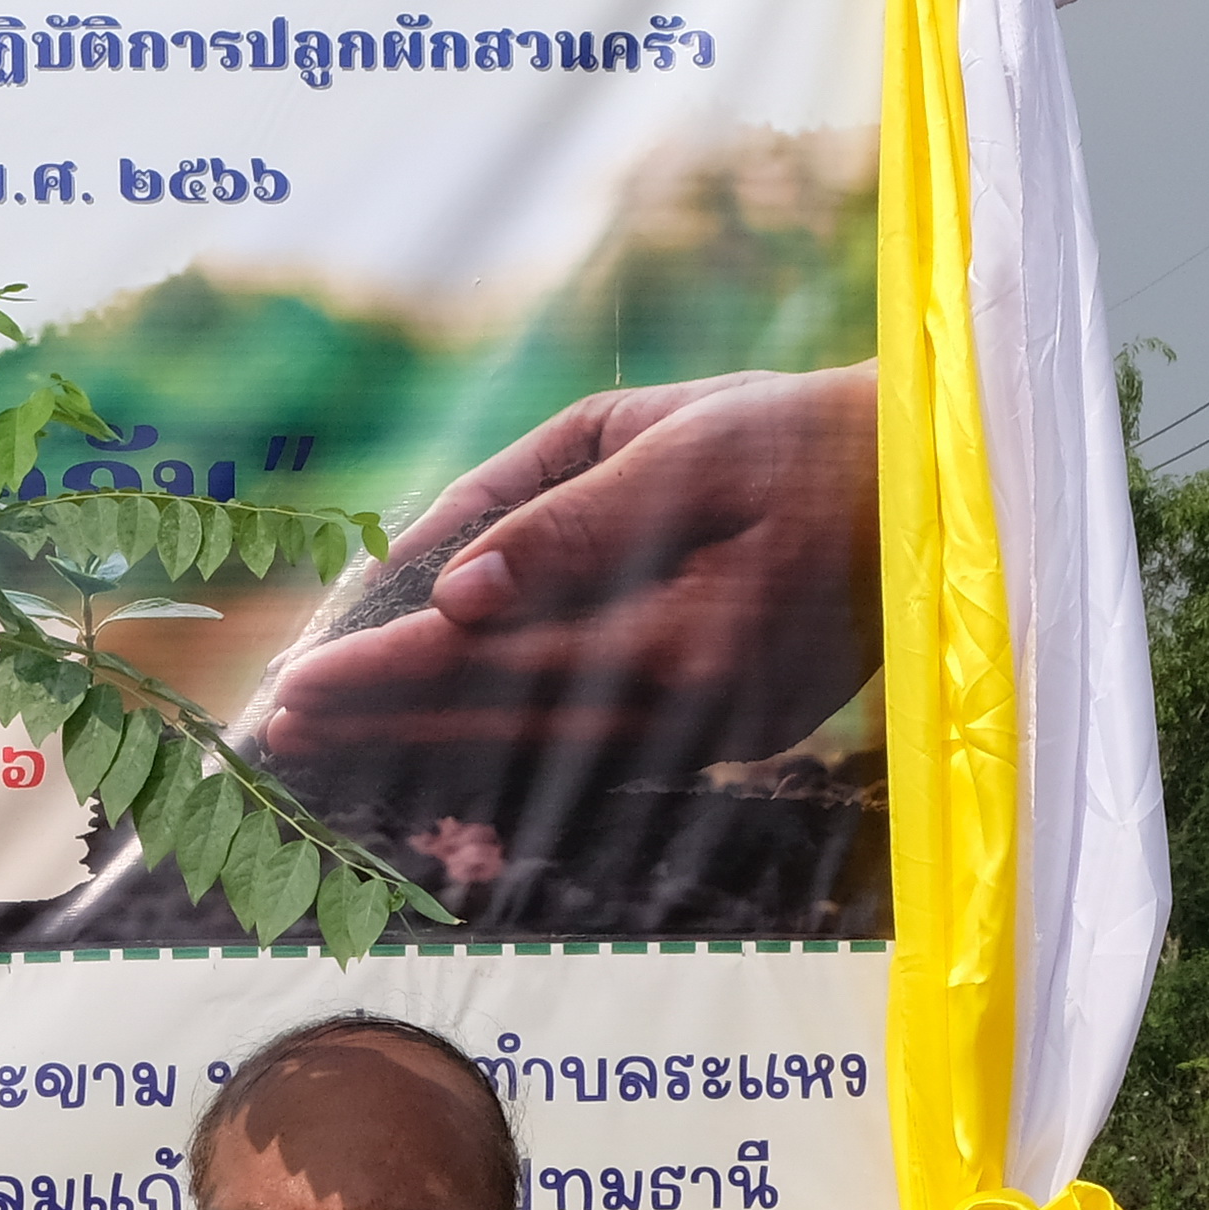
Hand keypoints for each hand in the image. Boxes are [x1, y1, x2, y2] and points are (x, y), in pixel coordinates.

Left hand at [250, 363, 877, 784]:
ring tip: (323, 765)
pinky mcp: (716, 746)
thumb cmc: (798, 441)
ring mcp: (704, 739)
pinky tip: (427, 768)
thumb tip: (451, 594)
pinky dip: (500, 770)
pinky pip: (583, 769)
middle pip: (492, 731)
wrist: (935, 497)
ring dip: (421, 766)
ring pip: (532, 767)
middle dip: (375, 735)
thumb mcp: (684, 440)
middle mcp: (685, 707)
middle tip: (273, 742)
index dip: (382, 674)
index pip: (490, 658)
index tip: (295, 686)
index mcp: (677, 626)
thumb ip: (566, 519)